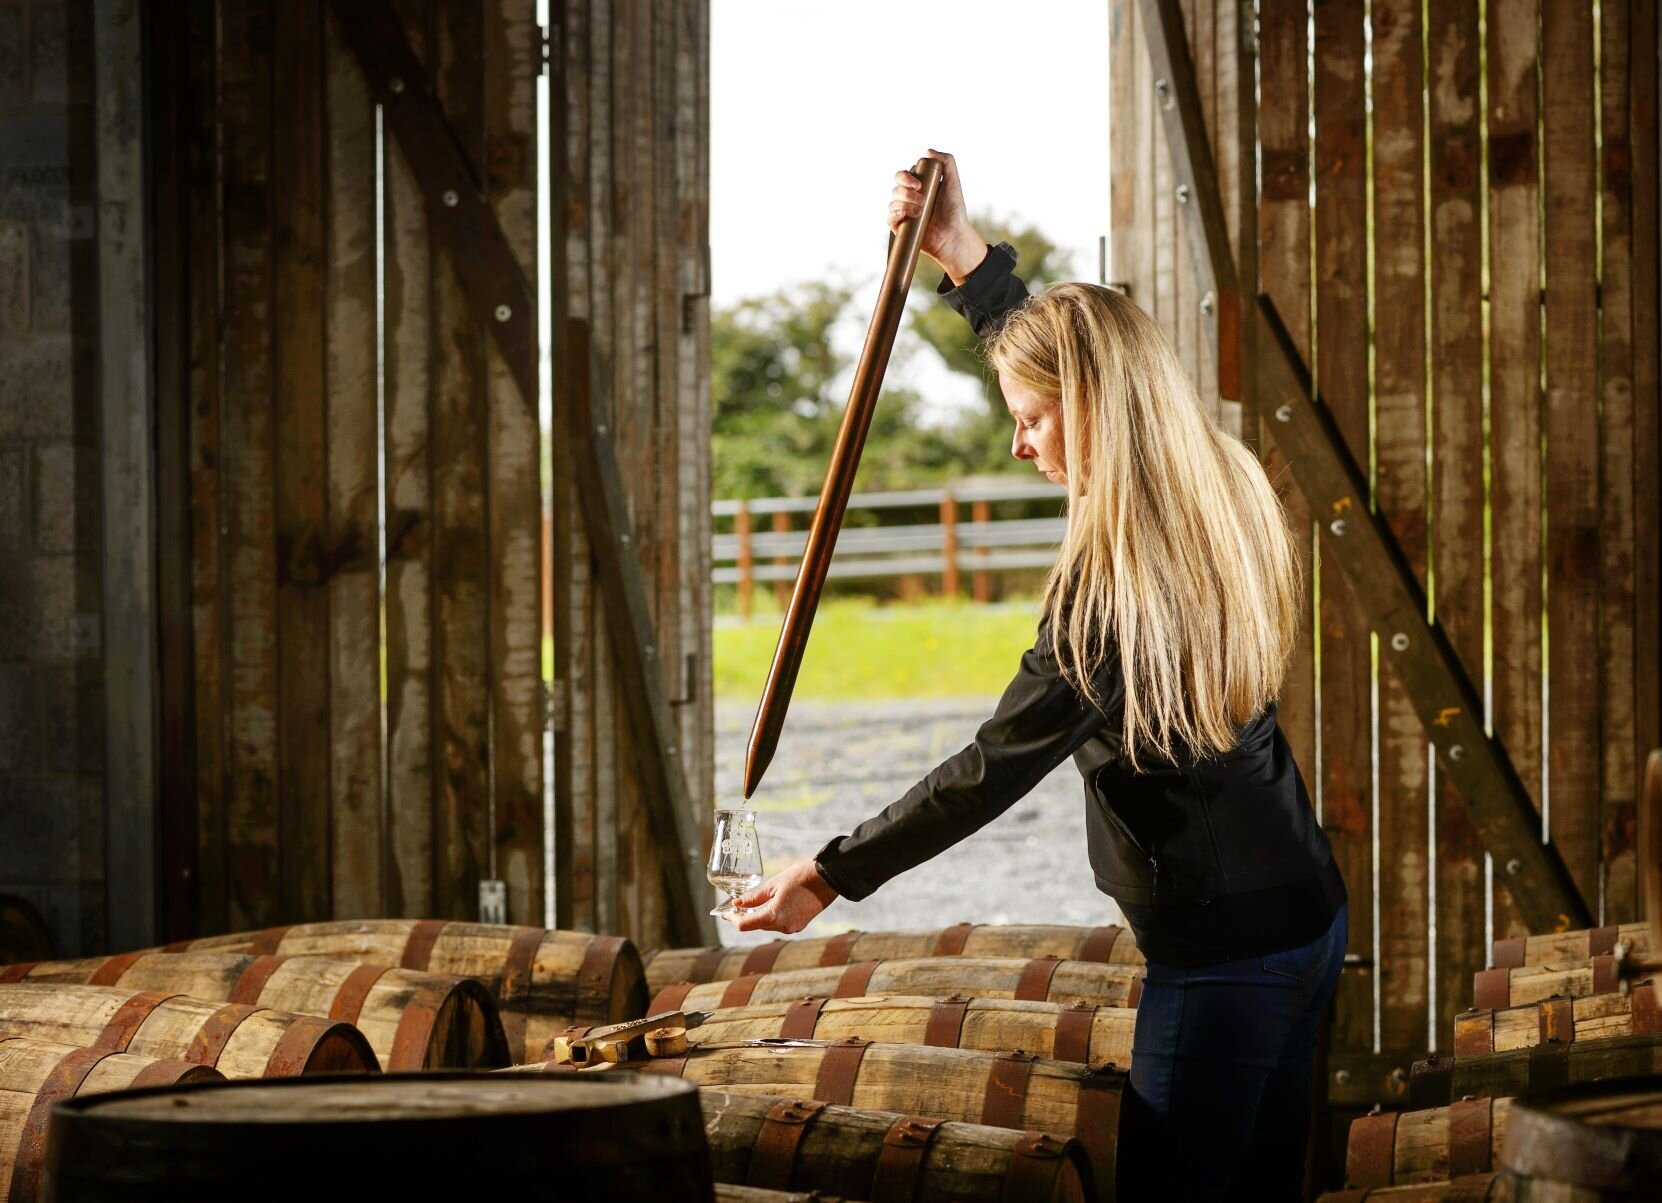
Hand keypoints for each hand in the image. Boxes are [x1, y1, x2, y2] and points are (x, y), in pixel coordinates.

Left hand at [725, 857, 838, 933]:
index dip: (732, 919)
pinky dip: (770, 917)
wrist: (828, 878)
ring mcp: (792, 927)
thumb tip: (737, 904)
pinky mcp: (800, 925)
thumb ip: (754, 897)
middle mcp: (783, 926)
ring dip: (757, 917)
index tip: (725, 912)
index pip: (745, 925)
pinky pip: (779, 924)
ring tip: (749, 905)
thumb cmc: (800, 877)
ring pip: (767, 925)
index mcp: (774, 916)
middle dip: (744, 917)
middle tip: (734, 906)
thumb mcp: (773, 884)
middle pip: (756, 926)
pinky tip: (767, 906)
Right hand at [887, 147, 986, 283]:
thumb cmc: (954, 210)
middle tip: (921, 198)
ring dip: (905, 203)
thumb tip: (928, 151)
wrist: (953, 235)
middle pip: (896, 186)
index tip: (919, 184)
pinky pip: (890, 217)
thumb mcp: (954, 181)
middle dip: (906, 191)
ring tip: (921, 212)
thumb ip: (946, 161)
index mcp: (919, 185)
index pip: (904, 175)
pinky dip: (896, 213)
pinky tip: (907, 215)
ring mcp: (904, 212)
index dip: (907, 177)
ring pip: (893, 201)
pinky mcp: (900, 227)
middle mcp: (910, 197)